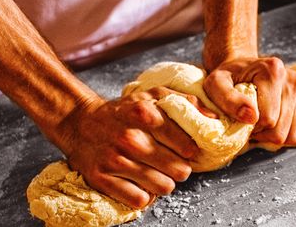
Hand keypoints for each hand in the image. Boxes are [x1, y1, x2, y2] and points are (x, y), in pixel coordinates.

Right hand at [50, 87, 205, 208]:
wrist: (80, 122)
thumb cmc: (123, 111)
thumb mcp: (153, 95)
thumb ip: (186, 102)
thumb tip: (214, 119)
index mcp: (146, 115)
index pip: (188, 147)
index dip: (191, 152)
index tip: (186, 151)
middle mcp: (131, 138)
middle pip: (180, 171)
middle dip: (180, 169)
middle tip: (171, 164)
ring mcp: (115, 160)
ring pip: (164, 187)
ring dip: (164, 183)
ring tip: (156, 173)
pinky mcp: (102, 179)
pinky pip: (140, 200)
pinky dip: (145, 196)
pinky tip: (141, 184)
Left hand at [203, 57, 295, 144]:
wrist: (243, 66)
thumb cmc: (228, 78)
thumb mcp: (216, 84)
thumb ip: (227, 99)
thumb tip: (250, 117)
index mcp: (272, 71)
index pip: (268, 119)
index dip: (252, 127)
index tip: (243, 119)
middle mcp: (293, 78)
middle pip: (282, 131)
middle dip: (264, 134)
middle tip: (252, 125)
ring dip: (278, 137)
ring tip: (265, 125)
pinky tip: (281, 125)